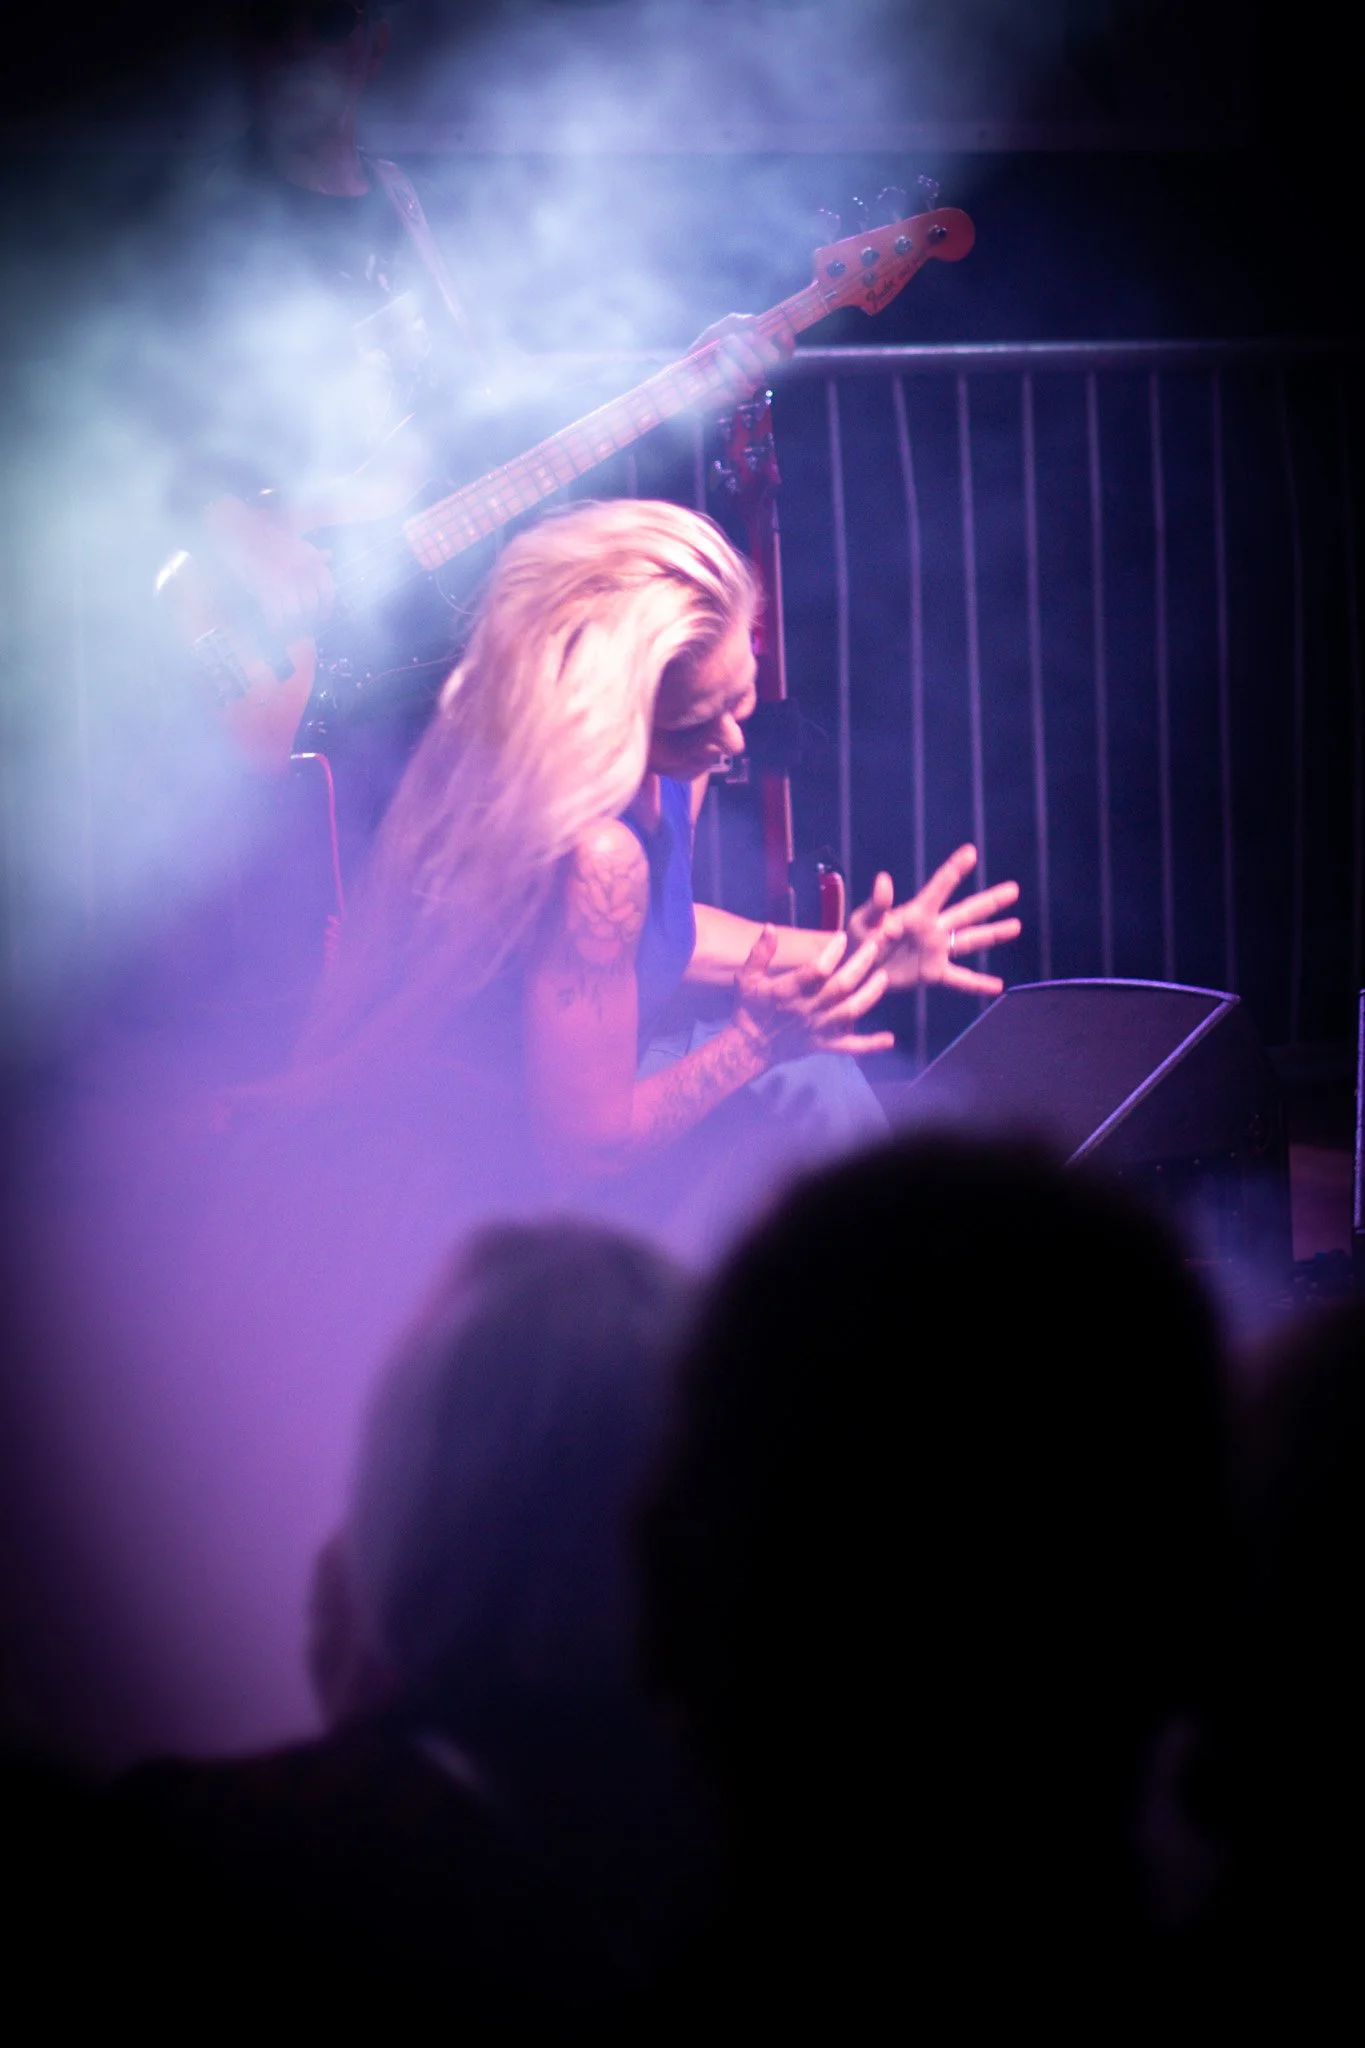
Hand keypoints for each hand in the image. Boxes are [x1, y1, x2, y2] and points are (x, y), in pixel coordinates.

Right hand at [202, 496, 334, 638]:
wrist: (233, 525)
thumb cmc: (261, 526)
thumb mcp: (290, 529)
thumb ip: (309, 545)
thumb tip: (327, 555)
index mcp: (308, 553)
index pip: (327, 586)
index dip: (328, 605)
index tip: (323, 615)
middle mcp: (300, 567)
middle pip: (310, 602)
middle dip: (306, 616)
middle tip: (301, 624)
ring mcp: (283, 577)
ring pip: (294, 611)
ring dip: (290, 623)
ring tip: (286, 628)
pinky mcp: (265, 586)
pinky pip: (275, 613)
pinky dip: (275, 624)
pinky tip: (274, 628)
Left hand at [687, 311, 792, 400]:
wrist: (683, 378)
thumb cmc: (703, 355)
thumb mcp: (716, 332)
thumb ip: (733, 322)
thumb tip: (753, 319)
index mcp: (757, 357)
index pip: (782, 353)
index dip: (787, 343)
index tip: (783, 331)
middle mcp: (756, 373)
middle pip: (773, 359)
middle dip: (762, 344)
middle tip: (747, 336)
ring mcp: (748, 386)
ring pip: (758, 369)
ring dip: (742, 352)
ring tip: (724, 344)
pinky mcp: (735, 397)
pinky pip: (741, 381)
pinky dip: (729, 364)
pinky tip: (718, 354)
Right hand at [734, 926, 893, 1063]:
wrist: (751, 1046)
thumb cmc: (750, 1006)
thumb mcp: (745, 978)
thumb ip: (758, 953)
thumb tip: (770, 927)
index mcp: (787, 992)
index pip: (814, 971)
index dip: (831, 954)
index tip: (843, 936)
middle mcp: (806, 1010)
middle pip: (839, 988)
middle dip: (860, 966)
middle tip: (875, 946)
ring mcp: (818, 1029)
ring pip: (850, 1012)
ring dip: (870, 995)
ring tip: (884, 977)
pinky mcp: (824, 1044)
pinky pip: (850, 1047)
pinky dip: (870, 1045)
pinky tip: (889, 1040)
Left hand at [847, 845, 1021, 996]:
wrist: (854, 969)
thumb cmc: (855, 939)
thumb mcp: (861, 921)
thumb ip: (876, 905)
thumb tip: (883, 879)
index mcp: (915, 912)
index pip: (939, 887)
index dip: (955, 869)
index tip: (971, 852)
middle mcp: (932, 928)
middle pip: (966, 912)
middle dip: (990, 900)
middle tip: (1013, 889)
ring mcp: (935, 950)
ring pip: (970, 940)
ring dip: (994, 933)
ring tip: (1016, 926)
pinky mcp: (932, 972)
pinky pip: (959, 979)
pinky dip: (978, 983)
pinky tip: (997, 985)